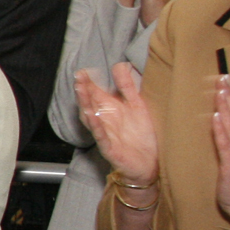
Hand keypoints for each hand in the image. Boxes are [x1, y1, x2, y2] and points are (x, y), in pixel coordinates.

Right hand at [75, 63, 158, 183]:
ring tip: (81, 91)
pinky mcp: (110, 149)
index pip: (95, 93)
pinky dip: (96, 125)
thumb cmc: (142, 136)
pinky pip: (101, 136)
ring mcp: (106, 135)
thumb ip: (127, 86)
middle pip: (90, 104)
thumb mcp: (137, 106)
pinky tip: (91, 114)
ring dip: (86, 105)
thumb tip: (119, 65)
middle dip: (84, 91)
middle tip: (79, 77)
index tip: (83, 71)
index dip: (89, 83)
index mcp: (110, 110)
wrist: (150, 164)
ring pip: (91, 118)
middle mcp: (105, 121)